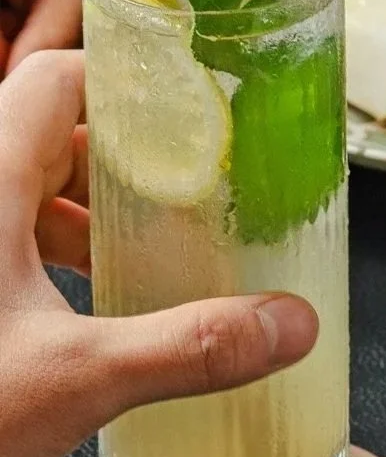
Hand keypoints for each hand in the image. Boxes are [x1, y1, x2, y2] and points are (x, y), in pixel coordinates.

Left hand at [0, 51, 318, 456]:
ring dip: (82, 215)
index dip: (128, 82)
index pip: (59, 77)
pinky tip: (84, 311)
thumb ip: (189, 348)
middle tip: (190, 196)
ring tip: (145, 256)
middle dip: (123, 162)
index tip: (193, 111)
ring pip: (16, 192)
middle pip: (45, 133)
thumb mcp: (75, 379)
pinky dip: (45, 259)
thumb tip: (288, 325)